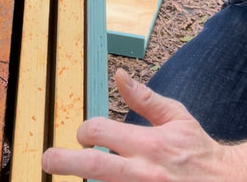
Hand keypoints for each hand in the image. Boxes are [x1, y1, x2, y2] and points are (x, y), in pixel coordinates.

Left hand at [41, 69, 237, 181]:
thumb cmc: (199, 152)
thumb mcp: (177, 119)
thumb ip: (145, 100)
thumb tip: (120, 75)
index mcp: (149, 145)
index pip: (101, 132)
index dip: (85, 131)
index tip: (83, 135)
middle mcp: (144, 173)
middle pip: (93, 168)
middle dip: (63, 162)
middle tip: (47, 159)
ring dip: (88, 181)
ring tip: (78, 174)